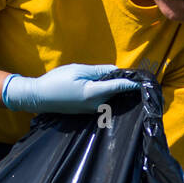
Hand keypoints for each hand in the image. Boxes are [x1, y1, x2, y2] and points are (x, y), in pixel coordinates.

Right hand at [1, 63, 139, 114]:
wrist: (39, 97)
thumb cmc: (56, 81)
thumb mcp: (78, 70)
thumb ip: (98, 71)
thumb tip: (115, 70)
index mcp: (93, 93)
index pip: (119, 87)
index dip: (132, 83)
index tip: (144, 80)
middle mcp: (95, 105)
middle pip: (117, 93)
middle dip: (125, 85)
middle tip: (134, 75)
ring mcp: (92, 110)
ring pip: (111, 98)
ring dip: (117, 90)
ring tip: (123, 79)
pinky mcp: (88, 112)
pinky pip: (104, 102)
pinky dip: (109, 94)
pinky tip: (109, 86)